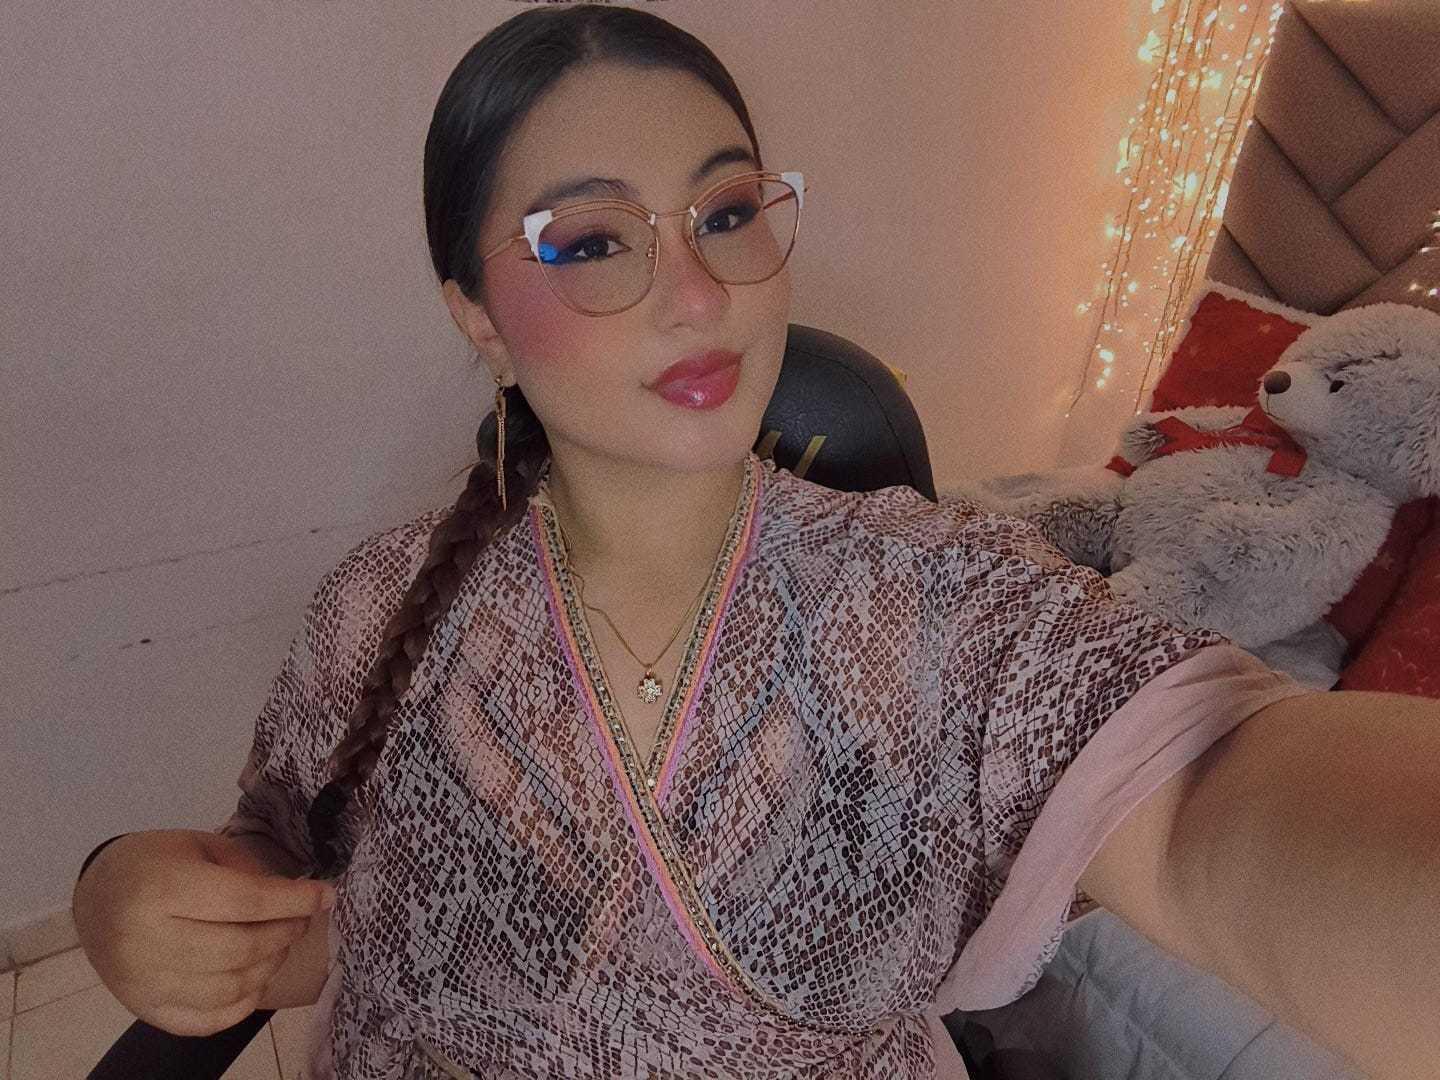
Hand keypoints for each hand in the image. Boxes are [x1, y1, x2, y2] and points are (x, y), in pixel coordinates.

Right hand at [72, 828, 335, 1035]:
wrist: (96, 896)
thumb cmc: (156, 862)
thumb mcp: (202, 846)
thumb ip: (248, 871)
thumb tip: (297, 900)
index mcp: (163, 888)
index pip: (245, 901)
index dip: (294, 901)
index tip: (326, 895)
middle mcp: (147, 940)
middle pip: (241, 949)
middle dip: (285, 934)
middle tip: (301, 920)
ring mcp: (142, 982)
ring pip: (228, 989)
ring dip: (269, 967)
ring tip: (279, 945)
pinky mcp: (143, 1009)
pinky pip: (205, 1021)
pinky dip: (242, 1004)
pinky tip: (254, 977)